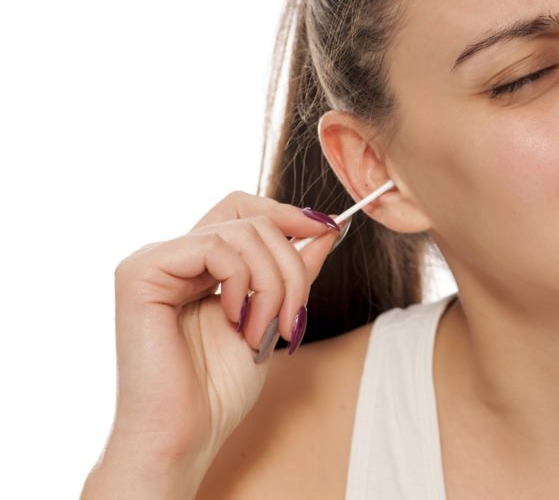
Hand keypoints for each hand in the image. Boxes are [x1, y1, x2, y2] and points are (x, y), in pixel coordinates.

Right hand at [91, 191, 341, 493]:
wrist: (186, 436)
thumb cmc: (220, 389)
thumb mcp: (273, 316)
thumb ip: (294, 270)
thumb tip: (330, 226)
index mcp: (198, 265)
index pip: (245, 210)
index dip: (288, 213)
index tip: (331, 228)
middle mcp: (173, 255)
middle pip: (251, 219)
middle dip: (291, 265)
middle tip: (296, 317)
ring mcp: (153, 261)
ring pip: (241, 232)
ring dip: (274, 284)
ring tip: (266, 331)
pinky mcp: (141, 272)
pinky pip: (213, 246)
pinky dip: (242, 283)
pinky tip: (236, 321)